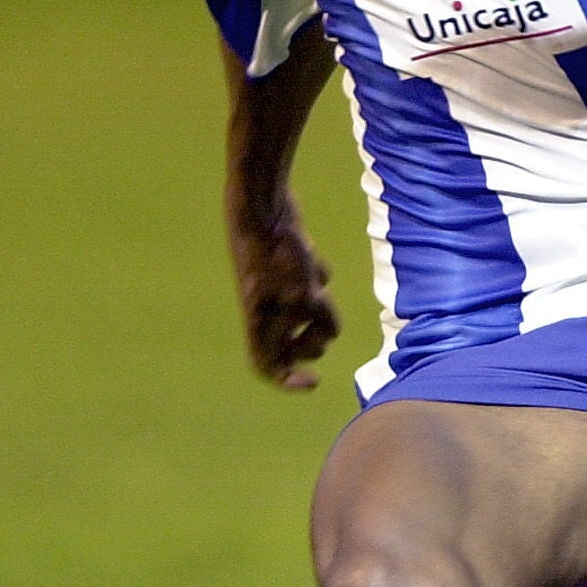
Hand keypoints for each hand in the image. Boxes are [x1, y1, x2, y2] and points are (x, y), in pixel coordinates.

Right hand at [228, 205, 339, 390]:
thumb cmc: (276, 251)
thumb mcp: (302, 294)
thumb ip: (318, 319)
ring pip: (308, 310)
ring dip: (320, 301)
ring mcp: (274, 286)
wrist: (263, 204)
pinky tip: (310, 253)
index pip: (266, 365)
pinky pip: (312, 281)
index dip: (287, 380)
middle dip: (315, 336)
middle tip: (321, 317)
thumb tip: (330, 332)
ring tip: (313, 278)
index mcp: (256, 321)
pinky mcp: (286, 265)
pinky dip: (318, 273)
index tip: (314, 382)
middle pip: (294, 342)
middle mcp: (263, 308)